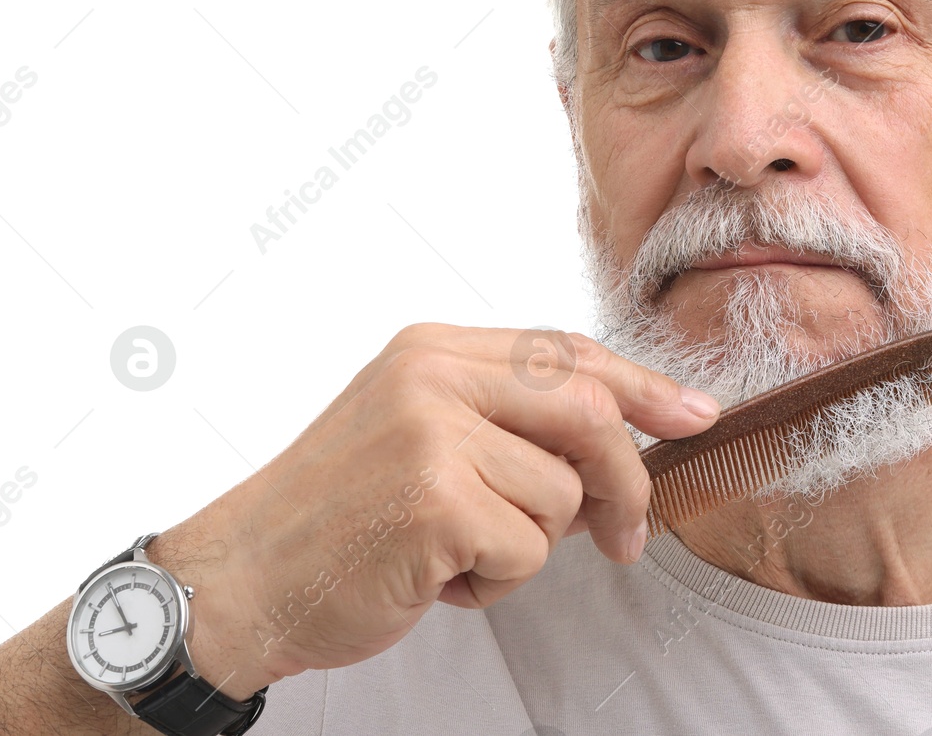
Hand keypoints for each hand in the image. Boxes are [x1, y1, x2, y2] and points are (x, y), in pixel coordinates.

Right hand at [147, 325, 718, 702]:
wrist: (238, 579)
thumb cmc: (334, 516)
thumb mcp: (416, 432)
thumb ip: (506, 420)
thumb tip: (621, 439)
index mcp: (434, 350)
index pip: (567, 351)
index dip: (642, 385)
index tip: (693, 414)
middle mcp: (434, 376)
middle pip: (588, 409)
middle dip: (626, 479)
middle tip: (626, 534)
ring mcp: (433, 434)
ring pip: (563, 493)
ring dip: (529, 547)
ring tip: (457, 553)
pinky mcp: (434, 500)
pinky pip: (527, 549)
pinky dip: (495, 581)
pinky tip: (437, 577)